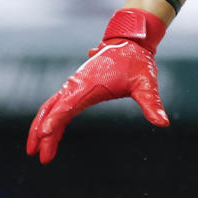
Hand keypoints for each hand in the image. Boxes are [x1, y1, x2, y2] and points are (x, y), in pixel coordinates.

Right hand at [26, 8, 168, 164]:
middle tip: (37, 155)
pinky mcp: (76, 87)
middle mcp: (76, 85)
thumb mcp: (147, 84)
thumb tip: (163, 123)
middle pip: (51, 110)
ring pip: (51, 108)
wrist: (130, 42)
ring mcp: (74, 85)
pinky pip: (58, 105)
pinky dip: (50, 120)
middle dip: (41, 133)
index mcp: (89, 85)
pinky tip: (49, 135)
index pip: (67, 106)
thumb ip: (152, 104)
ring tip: (35, 150)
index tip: (45, 134)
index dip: (56, 120)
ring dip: (40, 128)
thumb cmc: (137, 63)